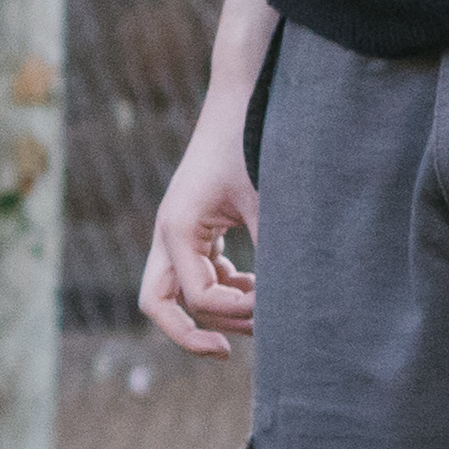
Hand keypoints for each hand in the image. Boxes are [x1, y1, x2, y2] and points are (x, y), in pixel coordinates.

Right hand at [137, 111, 261, 356]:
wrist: (242, 96)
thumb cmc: (253, 142)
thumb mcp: (269, 202)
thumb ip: (273, 254)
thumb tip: (291, 306)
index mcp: (178, 229)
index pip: (197, 298)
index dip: (235, 314)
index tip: (272, 310)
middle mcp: (169, 233)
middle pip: (157, 304)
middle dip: (189, 333)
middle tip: (227, 352)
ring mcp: (178, 230)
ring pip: (176, 292)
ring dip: (214, 308)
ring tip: (261, 311)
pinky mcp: (195, 225)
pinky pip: (196, 272)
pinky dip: (224, 287)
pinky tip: (259, 284)